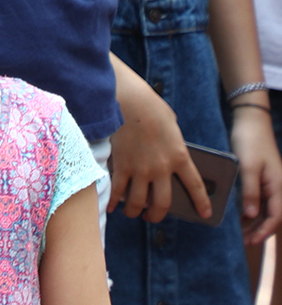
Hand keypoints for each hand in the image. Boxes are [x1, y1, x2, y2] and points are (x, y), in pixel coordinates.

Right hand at [108, 72, 205, 222]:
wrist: (127, 99)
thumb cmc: (150, 106)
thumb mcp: (171, 126)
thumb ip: (172, 144)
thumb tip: (166, 155)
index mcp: (179, 157)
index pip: (195, 186)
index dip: (201, 203)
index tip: (205, 214)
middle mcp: (161, 168)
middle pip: (162, 203)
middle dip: (156, 214)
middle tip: (152, 216)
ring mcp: (140, 169)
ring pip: (138, 202)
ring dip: (135, 211)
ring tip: (132, 212)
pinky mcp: (121, 165)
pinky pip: (117, 190)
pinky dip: (113, 201)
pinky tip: (110, 207)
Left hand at [232, 101, 281, 242]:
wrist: (251, 122)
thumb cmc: (250, 142)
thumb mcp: (248, 167)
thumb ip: (251, 191)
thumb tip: (252, 215)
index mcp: (278, 186)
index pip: (276, 216)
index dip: (265, 230)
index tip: (252, 241)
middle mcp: (278, 187)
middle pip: (273, 215)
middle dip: (261, 230)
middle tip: (245, 242)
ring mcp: (272, 183)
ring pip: (267, 209)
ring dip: (256, 222)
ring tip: (242, 233)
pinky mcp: (264, 179)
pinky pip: (261, 200)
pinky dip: (253, 210)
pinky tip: (241, 215)